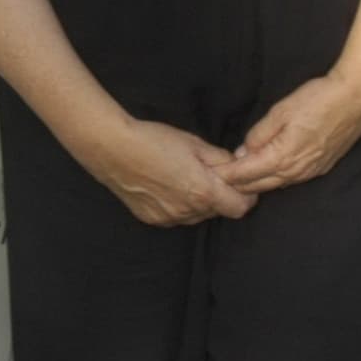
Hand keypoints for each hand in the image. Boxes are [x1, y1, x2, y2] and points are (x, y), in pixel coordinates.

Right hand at [78, 117, 258, 226]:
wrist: (114, 149)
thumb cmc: (155, 141)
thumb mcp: (195, 144)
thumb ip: (220, 159)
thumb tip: (236, 166)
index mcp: (204, 192)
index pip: (240, 208)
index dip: (246, 196)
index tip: (241, 184)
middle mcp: (188, 212)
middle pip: (218, 212)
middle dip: (220, 196)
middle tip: (211, 176)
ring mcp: (169, 218)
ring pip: (197, 216)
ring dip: (199, 202)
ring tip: (186, 179)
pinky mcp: (152, 219)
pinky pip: (176, 217)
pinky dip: (179, 205)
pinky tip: (168, 186)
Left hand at [217, 70, 360, 195]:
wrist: (357, 98)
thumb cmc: (318, 99)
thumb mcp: (280, 111)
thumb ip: (259, 134)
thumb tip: (243, 151)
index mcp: (282, 157)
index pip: (246, 173)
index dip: (226, 175)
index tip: (209, 176)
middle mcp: (296, 171)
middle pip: (259, 186)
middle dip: (237, 185)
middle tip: (217, 183)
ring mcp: (310, 172)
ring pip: (275, 185)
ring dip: (255, 185)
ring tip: (236, 182)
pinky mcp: (321, 168)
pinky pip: (291, 180)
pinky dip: (274, 180)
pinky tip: (266, 174)